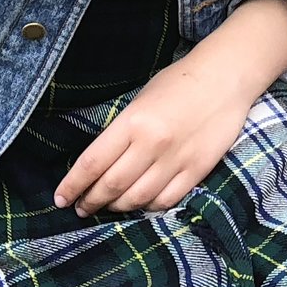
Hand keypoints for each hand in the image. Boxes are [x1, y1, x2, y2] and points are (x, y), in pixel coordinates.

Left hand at [52, 51, 260, 215]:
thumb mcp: (139, 100)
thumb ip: (121, 132)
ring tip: (107, 207)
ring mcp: (176, 160)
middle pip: (111, 186)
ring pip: (137, 198)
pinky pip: (166, 200)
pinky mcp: (197, 170)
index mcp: (132, 123)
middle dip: (91, 201)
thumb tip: (99, 164)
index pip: (92, 164)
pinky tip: (139, 203)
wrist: (225, 78)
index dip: (73, 186)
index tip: (61, 198)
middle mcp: (152, 145)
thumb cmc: (178, 83)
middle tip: (81, 208)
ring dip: (117, 208)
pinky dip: (148, 206)